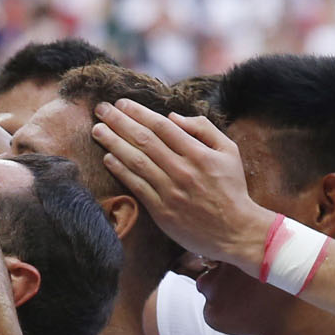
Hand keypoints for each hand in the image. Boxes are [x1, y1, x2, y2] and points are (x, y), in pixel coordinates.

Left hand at [91, 101, 270, 268]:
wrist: (236, 231)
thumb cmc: (231, 188)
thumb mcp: (229, 151)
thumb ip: (203, 129)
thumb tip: (173, 117)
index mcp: (199, 154)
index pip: (162, 126)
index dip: (139, 112)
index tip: (121, 103)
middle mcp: (182, 170)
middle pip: (144, 140)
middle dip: (119, 122)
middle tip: (101, 109)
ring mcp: (170, 191)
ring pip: (136, 161)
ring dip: (113, 143)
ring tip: (97, 130)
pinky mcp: (161, 211)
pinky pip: (136, 186)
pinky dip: (120, 170)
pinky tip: (108, 157)